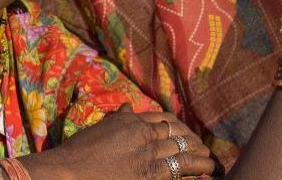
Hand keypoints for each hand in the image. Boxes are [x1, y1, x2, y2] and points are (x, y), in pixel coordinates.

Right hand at [20, 104, 214, 179]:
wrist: (70, 171)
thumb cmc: (79, 152)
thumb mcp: (102, 128)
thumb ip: (119, 119)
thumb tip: (128, 108)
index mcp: (132, 122)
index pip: (164, 120)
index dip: (179, 127)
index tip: (187, 133)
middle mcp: (143, 135)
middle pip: (177, 135)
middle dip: (193, 142)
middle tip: (205, 148)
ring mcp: (148, 155)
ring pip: (183, 152)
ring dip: (200, 157)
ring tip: (211, 162)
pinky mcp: (150, 175)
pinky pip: (180, 171)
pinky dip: (196, 172)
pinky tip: (206, 174)